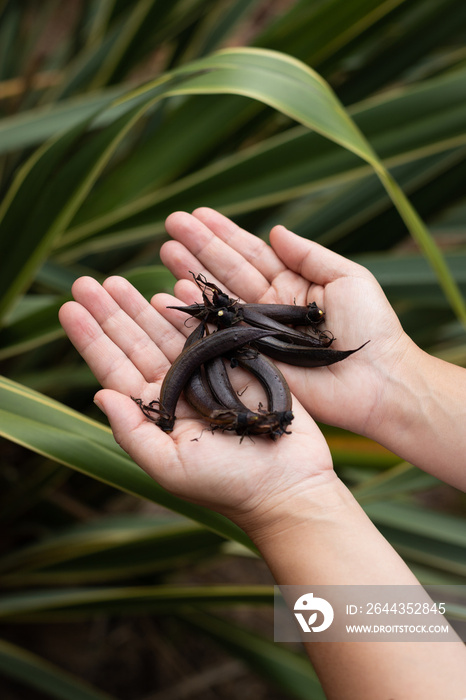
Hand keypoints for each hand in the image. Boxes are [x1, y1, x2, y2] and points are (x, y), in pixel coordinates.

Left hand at [59, 275, 334, 531]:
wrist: (288, 483)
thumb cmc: (227, 484)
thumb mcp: (169, 466)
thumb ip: (133, 432)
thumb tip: (98, 393)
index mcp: (156, 411)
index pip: (115, 367)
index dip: (91, 338)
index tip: (68, 307)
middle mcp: (177, 387)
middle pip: (136, 341)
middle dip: (111, 311)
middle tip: (86, 281)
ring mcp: (208, 372)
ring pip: (168, 329)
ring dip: (142, 304)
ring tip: (119, 279)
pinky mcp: (238, 361)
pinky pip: (210, 327)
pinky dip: (192, 308)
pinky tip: (172, 288)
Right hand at [160, 208, 415, 437]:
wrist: (378, 379)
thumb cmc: (370, 326)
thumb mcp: (348, 277)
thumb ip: (309, 254)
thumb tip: (276, 230)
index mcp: (291, 285)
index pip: (251, 253)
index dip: (224, 234)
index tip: (198, 214)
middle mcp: (268, 308)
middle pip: (227, 271)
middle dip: (199, 247)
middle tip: (171, 224)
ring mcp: (257, 334)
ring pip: (218, 299)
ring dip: (191, 274)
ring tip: (166, 250)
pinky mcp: (251, 360)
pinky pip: (219, 334)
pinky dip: (196, 315)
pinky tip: (176, 292)